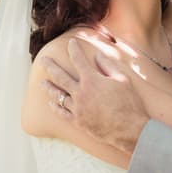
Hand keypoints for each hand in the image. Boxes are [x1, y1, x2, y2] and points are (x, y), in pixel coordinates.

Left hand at [41, 38, 149, 152]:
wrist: (129, 129)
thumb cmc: (129, 103)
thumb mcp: (122, 79)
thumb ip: (108, 66)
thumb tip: (97, 56)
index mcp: (92, 80)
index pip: (79, 60)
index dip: (74, 49)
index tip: (70, 43)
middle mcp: (81, 92)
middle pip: (60, 76)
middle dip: (50, 66)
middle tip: (42, 59)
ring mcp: (77, 108)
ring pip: (58, 95)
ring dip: (49, 87)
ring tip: (42, 82)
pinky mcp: (77, 121)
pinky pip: (61, 113)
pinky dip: (55, 107)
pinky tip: (50, 103)